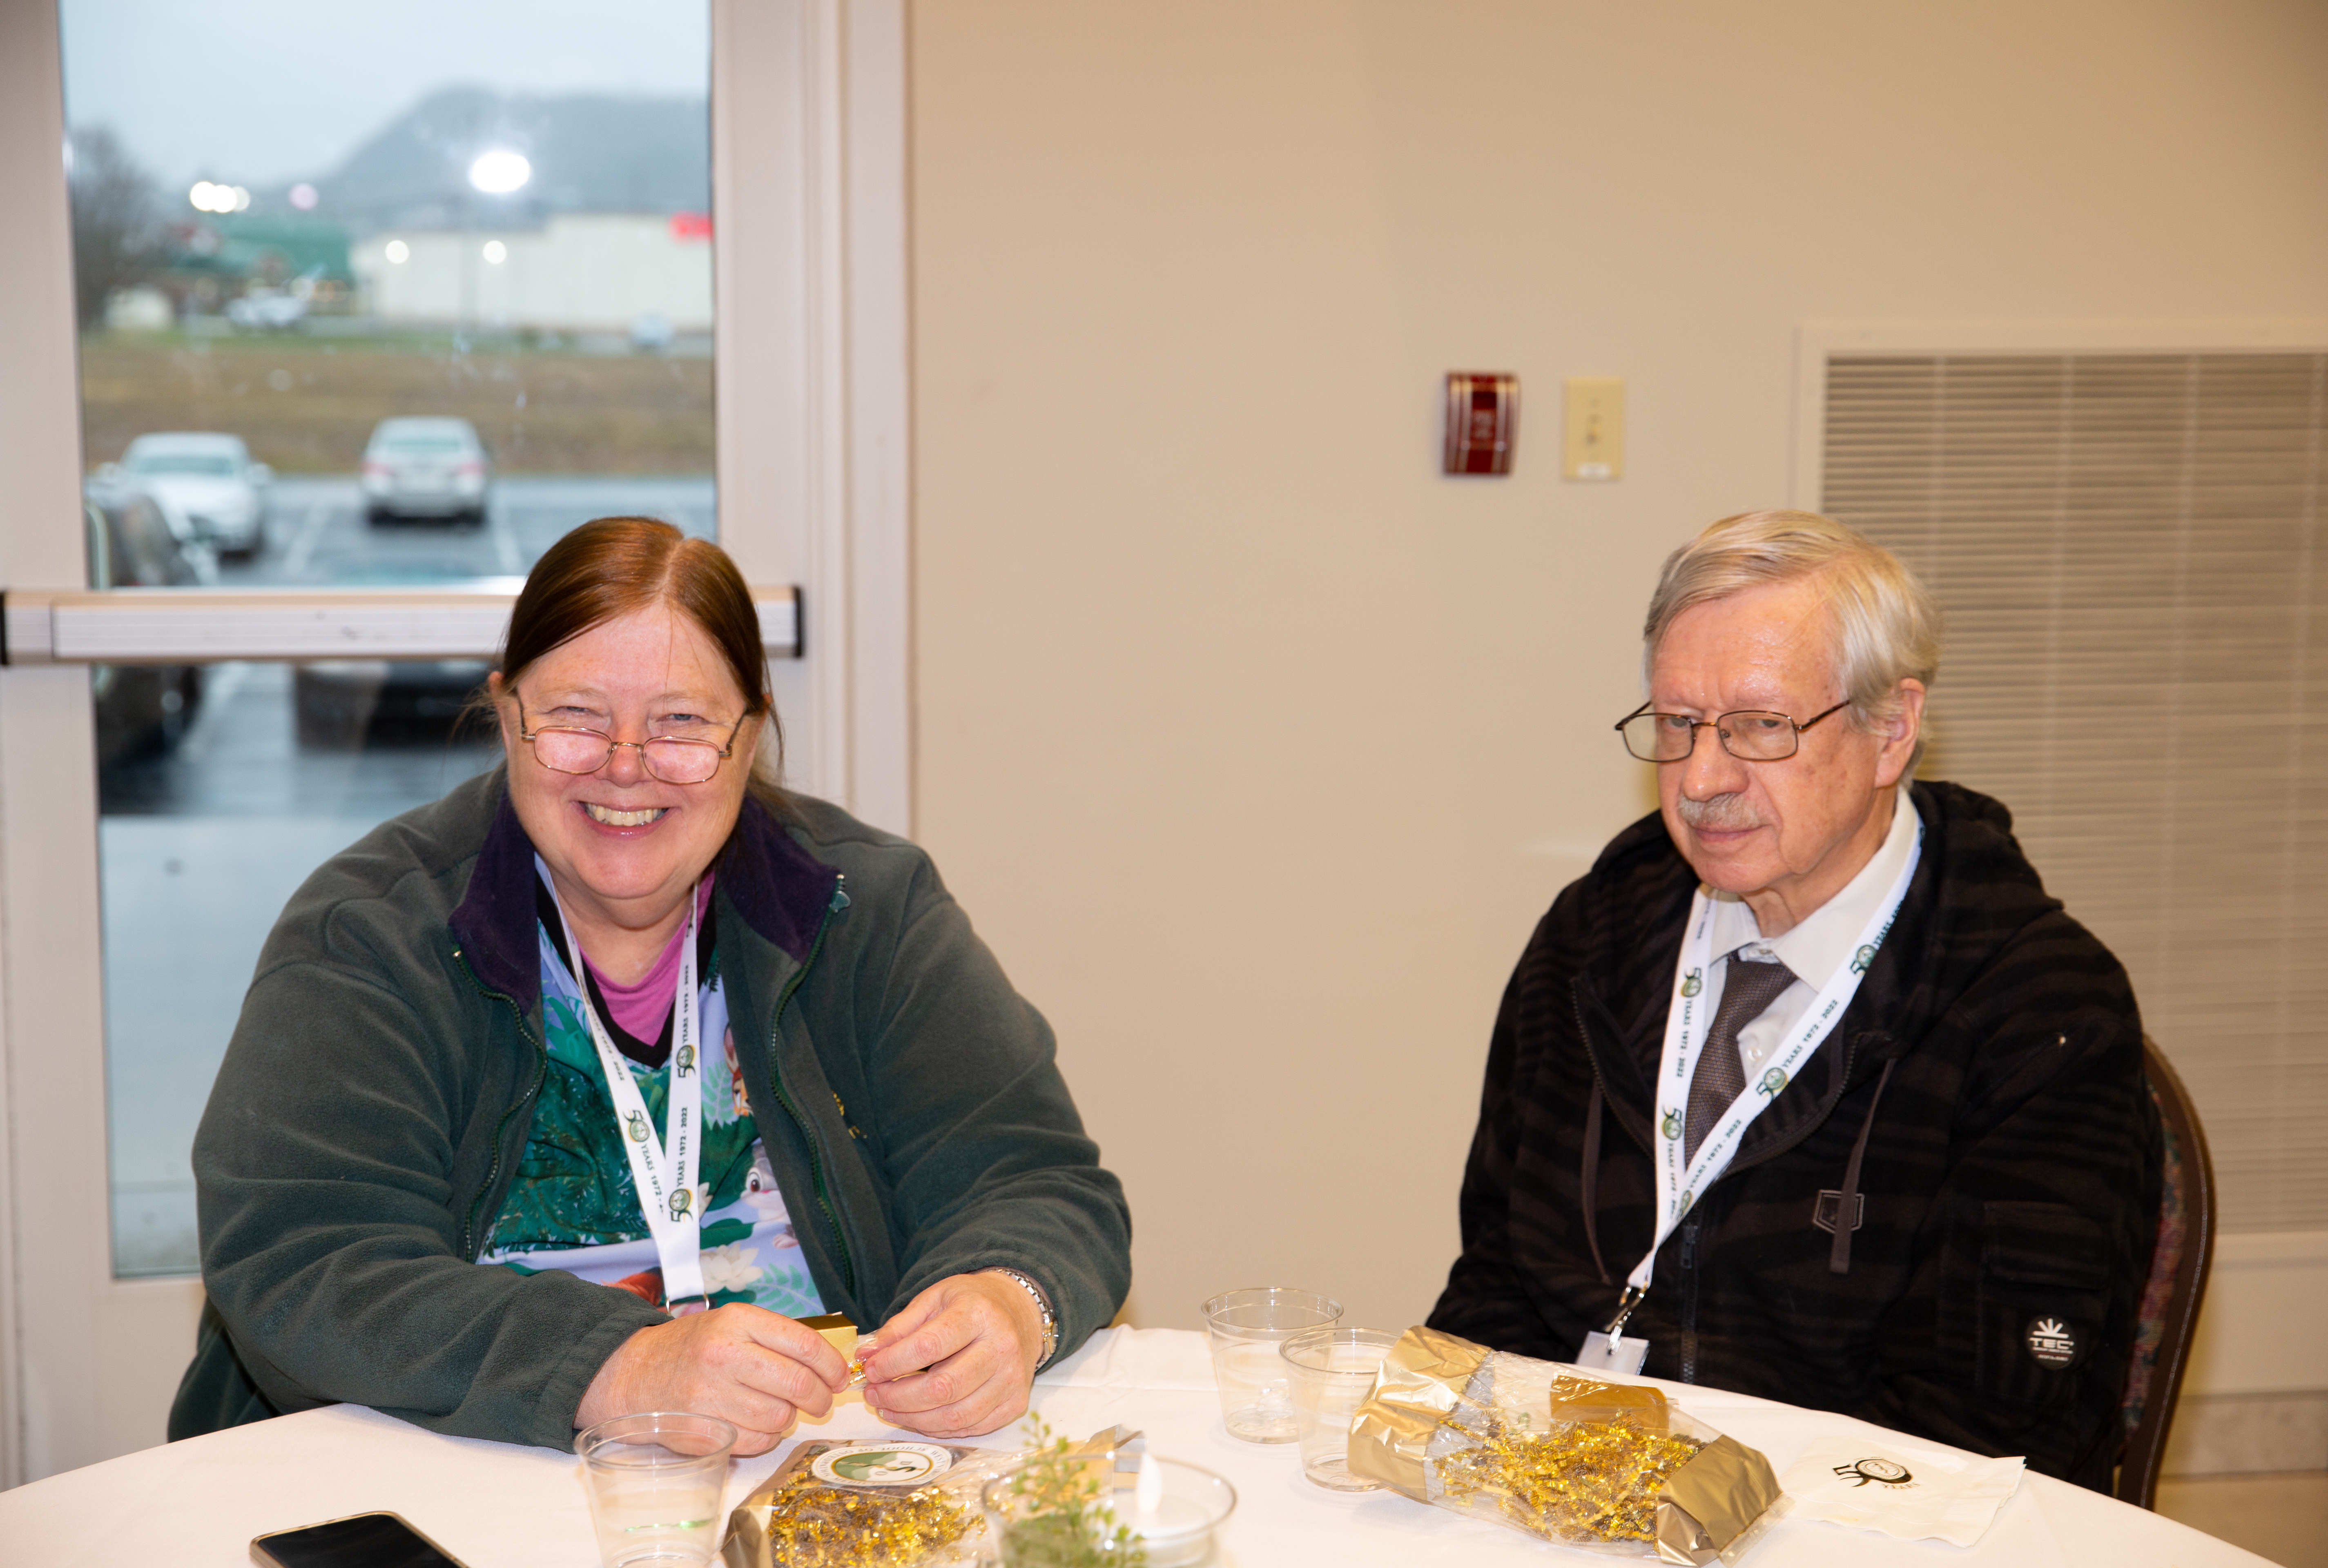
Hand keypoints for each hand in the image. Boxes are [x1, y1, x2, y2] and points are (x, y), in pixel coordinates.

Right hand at [575, 1304, 850, 1455]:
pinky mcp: (701, 1431)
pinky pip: (756, 1441)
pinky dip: (765, 1437)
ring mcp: (710, 1395)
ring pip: (780, 1417)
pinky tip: (754, 1424)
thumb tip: (830, 1367)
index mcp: (738, 1322)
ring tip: (777, 1409)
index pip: (805, 1345)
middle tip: (821, 1401)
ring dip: (788, 1418)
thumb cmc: (694, 1349)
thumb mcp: (733, 1324)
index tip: (840, 1377)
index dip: (832, 1366)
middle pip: (798, 1385)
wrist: (634, 1374)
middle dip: (821, 1398)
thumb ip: (778, 1339)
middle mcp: (724, 1356)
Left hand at [859, 1272, 1043, 1437]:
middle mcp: (1001, 1347)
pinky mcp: (1015, 1403)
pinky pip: (969, 1428)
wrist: (1020, 1314)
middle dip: (898, 1397)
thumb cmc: (971, 1306)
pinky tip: (917, 1416)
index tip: (870, 1369)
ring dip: (912, 1418)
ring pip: (955, 1416)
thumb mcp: (934, 1300)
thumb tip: (867, 1356)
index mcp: (978, 1315)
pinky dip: (937, 1428)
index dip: (893, 1363)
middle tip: (873, 1394)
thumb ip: (899, 1327)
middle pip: (942, 1388)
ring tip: (888, 1408)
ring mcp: (1012, 1379)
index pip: (929, 1346)